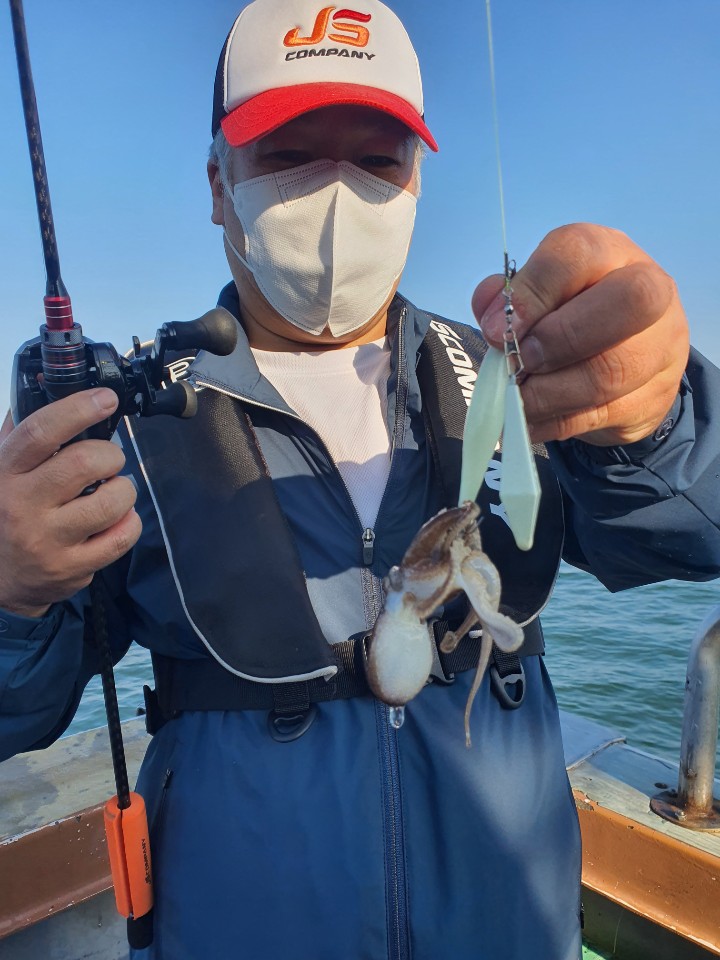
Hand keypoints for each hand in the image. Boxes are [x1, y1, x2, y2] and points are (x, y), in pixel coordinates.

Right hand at [0, 389, 141, 617]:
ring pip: (109, 501)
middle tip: (109, 460)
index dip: (78, 409)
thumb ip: (21, 434)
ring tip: (112, 491)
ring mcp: (47, 540)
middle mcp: (23, 505)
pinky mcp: (71, 568)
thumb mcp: (1, 471)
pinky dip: (129, 522)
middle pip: (83, 463)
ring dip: (123, 489)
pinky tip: (116, 519)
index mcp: (5, 473)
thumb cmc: (6, 513)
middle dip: (109, 455)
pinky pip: (121, 537)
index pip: (40, 432)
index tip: (105, 399)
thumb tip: (47, 385)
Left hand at [472, 223, 688, 445]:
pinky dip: (553, 422)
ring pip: (611, 371)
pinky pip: (601, 415)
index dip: (533, 293)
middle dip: (559, 339)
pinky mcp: (654, 397)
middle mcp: (651, 290)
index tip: (498, 330)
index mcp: (610, 253)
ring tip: (516, 398)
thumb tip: (491, 314)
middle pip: (628, 301)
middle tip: (518, 363)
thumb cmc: (570, 316)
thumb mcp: (538, 296)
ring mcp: (660, 347)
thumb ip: (508, 298)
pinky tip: (528, 421)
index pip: (578, 254)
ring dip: (548, 392)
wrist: (625, 362)